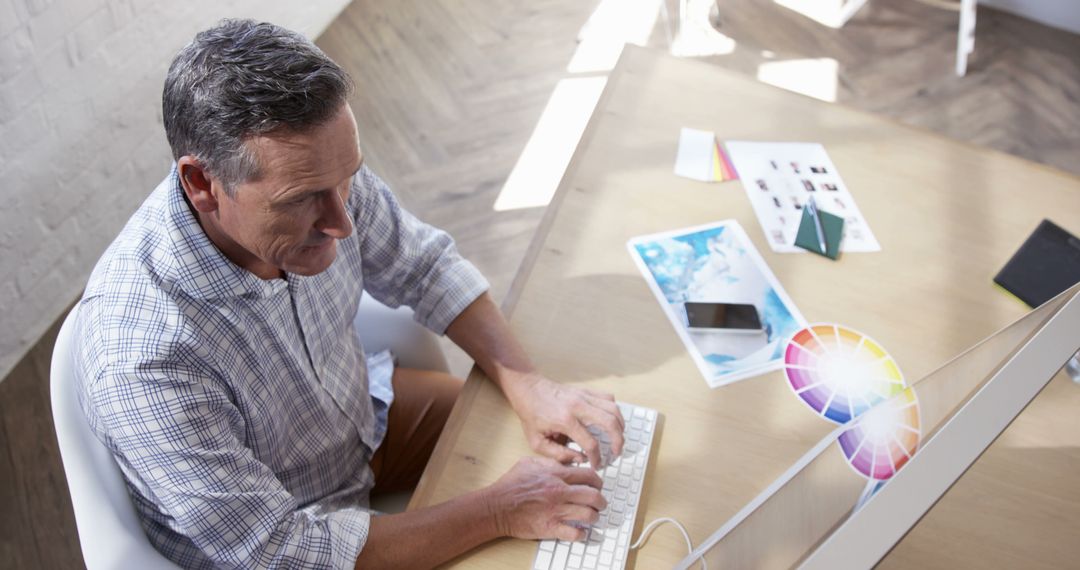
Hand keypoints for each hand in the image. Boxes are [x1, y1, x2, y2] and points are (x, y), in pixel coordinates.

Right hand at [487, 457, 606, 541]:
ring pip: (588, 514)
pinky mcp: (550, 527)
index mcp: (555, 475)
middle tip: (601, 503)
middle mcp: (559, 492)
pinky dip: (582, 534)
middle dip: (601, 500)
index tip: (598, 485)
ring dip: (594, 517)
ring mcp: (556, 511)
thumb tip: (563, 464)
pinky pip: (574, 533)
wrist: (496, 506)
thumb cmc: (510, 485)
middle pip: (593, 496)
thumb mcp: (529, 463)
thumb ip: (548, 461)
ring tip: (593, 517)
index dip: (598, 481)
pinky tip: (581, 532)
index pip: (588, 476)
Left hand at [507, 373, 624, 468]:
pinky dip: (614, 410)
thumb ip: (558, 454)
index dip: (597, 458)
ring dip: (620, 425)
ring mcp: (584, 396)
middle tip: (617, 452)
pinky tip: (611, 421)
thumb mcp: (537, 441)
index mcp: (565, 420)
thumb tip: (580, 459)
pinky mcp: (586, 391)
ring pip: (613, 408)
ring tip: (618, 438)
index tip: (597, 464)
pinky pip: (608, 398)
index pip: (590, 443)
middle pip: (609, 423)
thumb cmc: (531, 414)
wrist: (528, 389)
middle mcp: (578, 407)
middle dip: (618, 441)